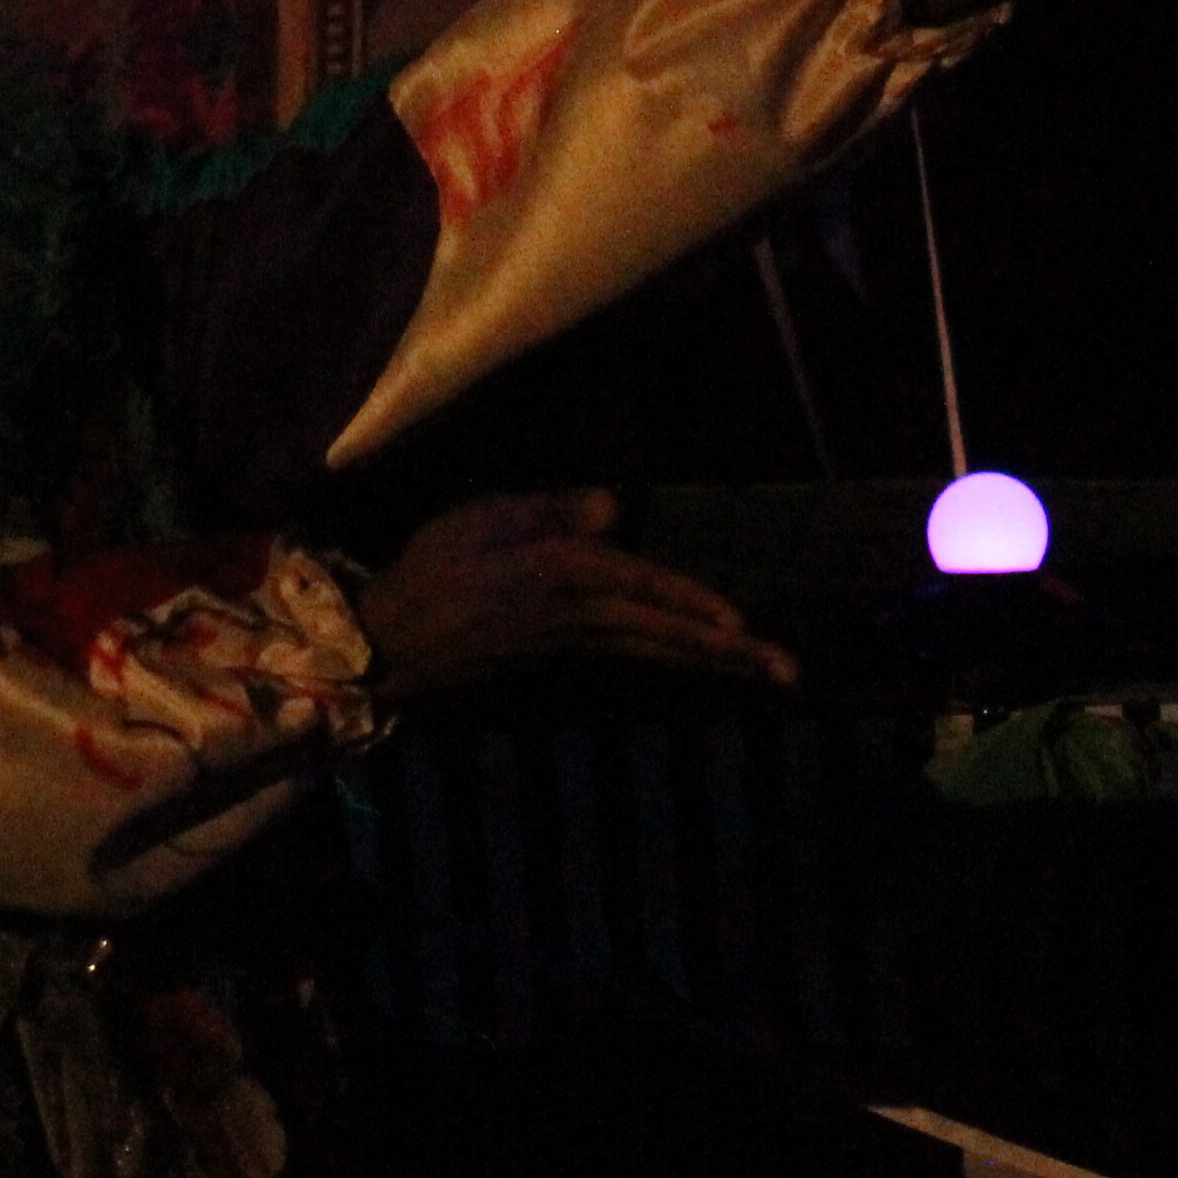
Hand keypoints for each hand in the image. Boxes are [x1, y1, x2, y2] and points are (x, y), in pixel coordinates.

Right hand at [356, 491, 795, 700]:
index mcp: (561, 580)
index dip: (690, 603)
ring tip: (763, 667)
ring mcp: (573, 641)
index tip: (738, 625)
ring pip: (656, 649)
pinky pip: (635, 653)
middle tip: (787, 670)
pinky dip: (674, 654)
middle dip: (728, 651)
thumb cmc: (432, 566)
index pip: (641, 588)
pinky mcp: (563, 651)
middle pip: (667, 633)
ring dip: (712, 658)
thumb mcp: (482, 519)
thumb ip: (549, 511)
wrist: (390, 638)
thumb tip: (614, 506)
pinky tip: (695, 653)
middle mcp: (578, 618)